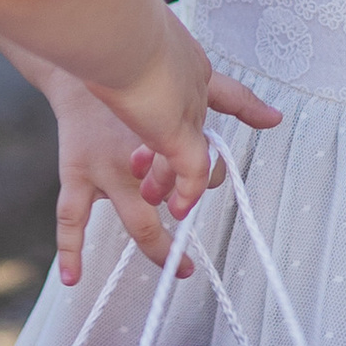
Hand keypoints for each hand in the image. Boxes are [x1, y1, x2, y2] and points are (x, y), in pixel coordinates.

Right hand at [49, 49, 279, 280]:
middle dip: (188, 223)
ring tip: (177, 266)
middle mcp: (141, 157)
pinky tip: (73, 278)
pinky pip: (70, 218)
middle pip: (173, 203)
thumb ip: (233, 100)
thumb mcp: (192, 82)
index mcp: (170, 136)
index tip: (202, 190)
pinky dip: (70, 251)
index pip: (203, 170)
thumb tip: (275, 118)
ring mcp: (107, 168)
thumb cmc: (140, 77)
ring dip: (158, 246)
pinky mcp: (76, 173)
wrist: (85, 68)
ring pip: (136, 219)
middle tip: (193, 251)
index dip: (207, 180)